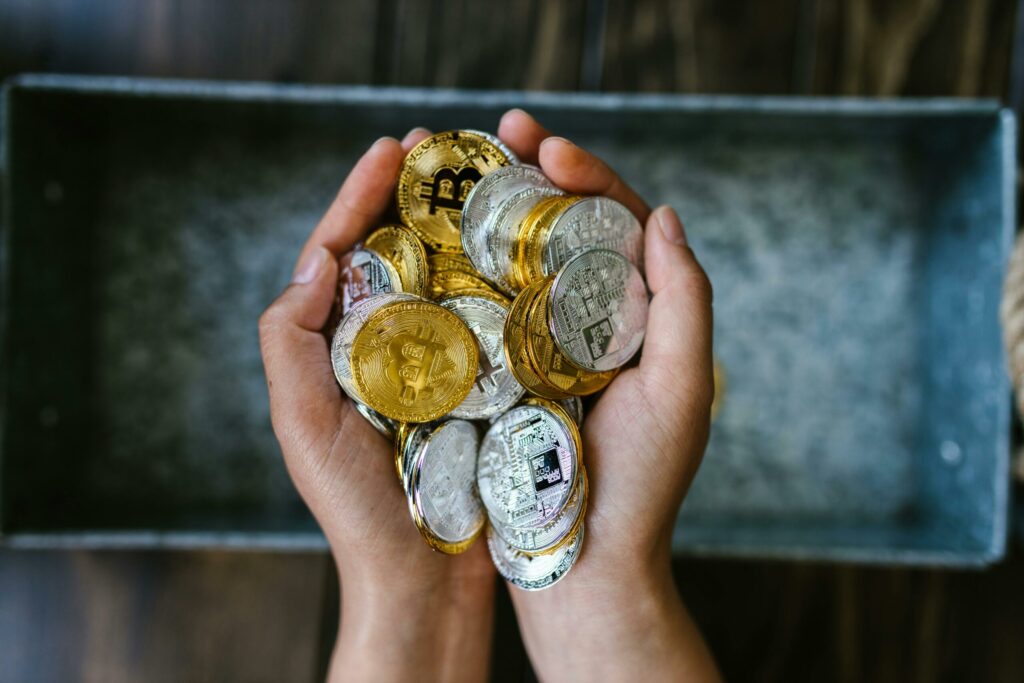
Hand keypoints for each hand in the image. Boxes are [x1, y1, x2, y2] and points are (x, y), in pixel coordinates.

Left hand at [258, 128, 494, 682]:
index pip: (341, 253)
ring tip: (488, 178)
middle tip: (442, 146)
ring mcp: (432, 365)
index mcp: (334, 347)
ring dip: (461, 226)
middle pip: (396, 252)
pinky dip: (499, 280)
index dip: (360, 194)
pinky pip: (487, 322)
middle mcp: (383, 348)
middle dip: (413, 195)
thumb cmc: (357, 508)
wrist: (422, 579)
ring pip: (445, 279)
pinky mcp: (478, 387)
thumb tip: (317, 260)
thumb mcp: (304, 424)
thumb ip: (291, 343)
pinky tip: (524, 249)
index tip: (390, 148)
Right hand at [496, 110, 721, 681]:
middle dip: (535, 173)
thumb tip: (664, 213)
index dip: (588, 176)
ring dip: (497, 208)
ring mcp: (543, 345)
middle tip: (500, 129)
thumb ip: (684, 300)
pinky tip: (437, 238)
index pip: (618, 226)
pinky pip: (485, 309)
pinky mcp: (504, 373)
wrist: (585, 561)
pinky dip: (466, 269)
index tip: (547, 147)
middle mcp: (592, 320)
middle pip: (565, 228)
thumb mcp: (679, 389)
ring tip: (464, 165)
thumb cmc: (640, 483)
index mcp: (639, 315)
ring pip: (520, 261)